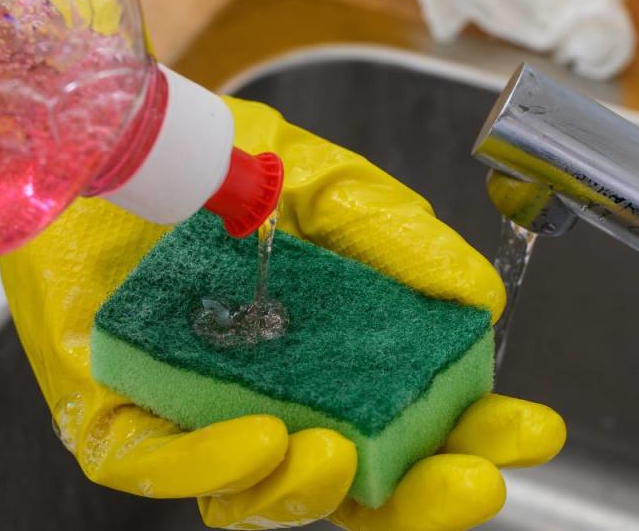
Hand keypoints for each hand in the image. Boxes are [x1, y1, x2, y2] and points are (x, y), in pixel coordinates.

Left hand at [0, 97, 564, 529]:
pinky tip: (258, 442)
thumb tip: (480, 301)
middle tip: (469, 481)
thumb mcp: (326, 186)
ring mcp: (200, 417)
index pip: (413, 420)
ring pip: (260, 498)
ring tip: (337, 456)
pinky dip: (213, 466)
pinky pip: (162, 466)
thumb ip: (399, 238)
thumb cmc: (217, 164)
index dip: (473, 434)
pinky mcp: (120, 417)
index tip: (530, 431)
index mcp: (335, 355)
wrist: (108, 143)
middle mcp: (276, 399)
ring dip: (308, 493)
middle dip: (417, 500)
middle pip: (354, 488)